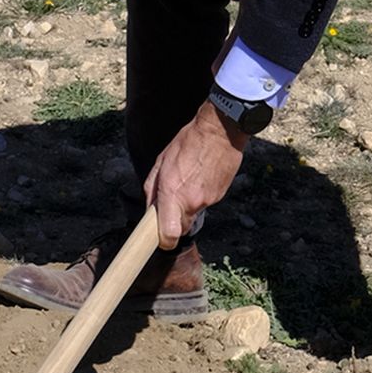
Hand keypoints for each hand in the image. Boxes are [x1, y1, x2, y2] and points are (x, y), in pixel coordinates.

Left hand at [145, 100, 247, 246]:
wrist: (220, 131)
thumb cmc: (188, 142)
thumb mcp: (161, 161)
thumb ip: (153, 189)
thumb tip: (151, 208)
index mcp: (172, 193)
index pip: (169, 234)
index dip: (164, 241)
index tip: (160, 238)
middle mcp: (191, 201)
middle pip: (182, 227)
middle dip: (175, 220)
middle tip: (173, 202)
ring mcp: (208, 200)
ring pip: (194, 213)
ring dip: (189, 203)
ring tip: (190, 179)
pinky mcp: (220, 196)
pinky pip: (206, 202)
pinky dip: (202, 194)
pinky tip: (201, 175)